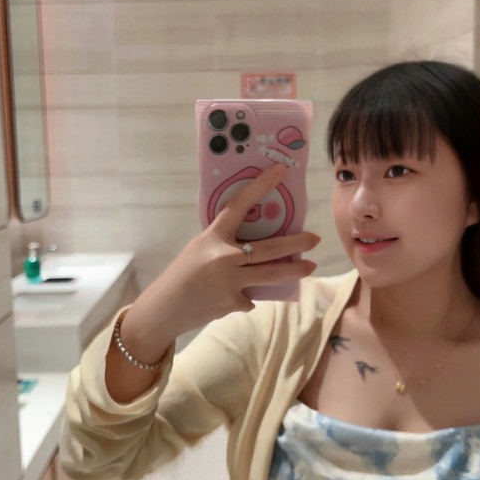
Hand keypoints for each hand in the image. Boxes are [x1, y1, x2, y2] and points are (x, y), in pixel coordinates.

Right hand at [122, 164, 319, 356]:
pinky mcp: (232, 303)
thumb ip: (224, 243)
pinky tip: (232, 298)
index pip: (239, 205)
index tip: (280, 171)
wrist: (164, 308)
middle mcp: (224, 257)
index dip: (260, 186)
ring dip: (295, 270)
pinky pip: (251, 298)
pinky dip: (246, 298)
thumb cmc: (182, 275)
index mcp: (213, 236)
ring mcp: (230, 281)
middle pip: (270, 248)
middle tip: (315, 238)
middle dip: (297, 243)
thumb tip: (256, 245)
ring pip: (272, 275)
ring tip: (310, 266)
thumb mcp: (200, 249)